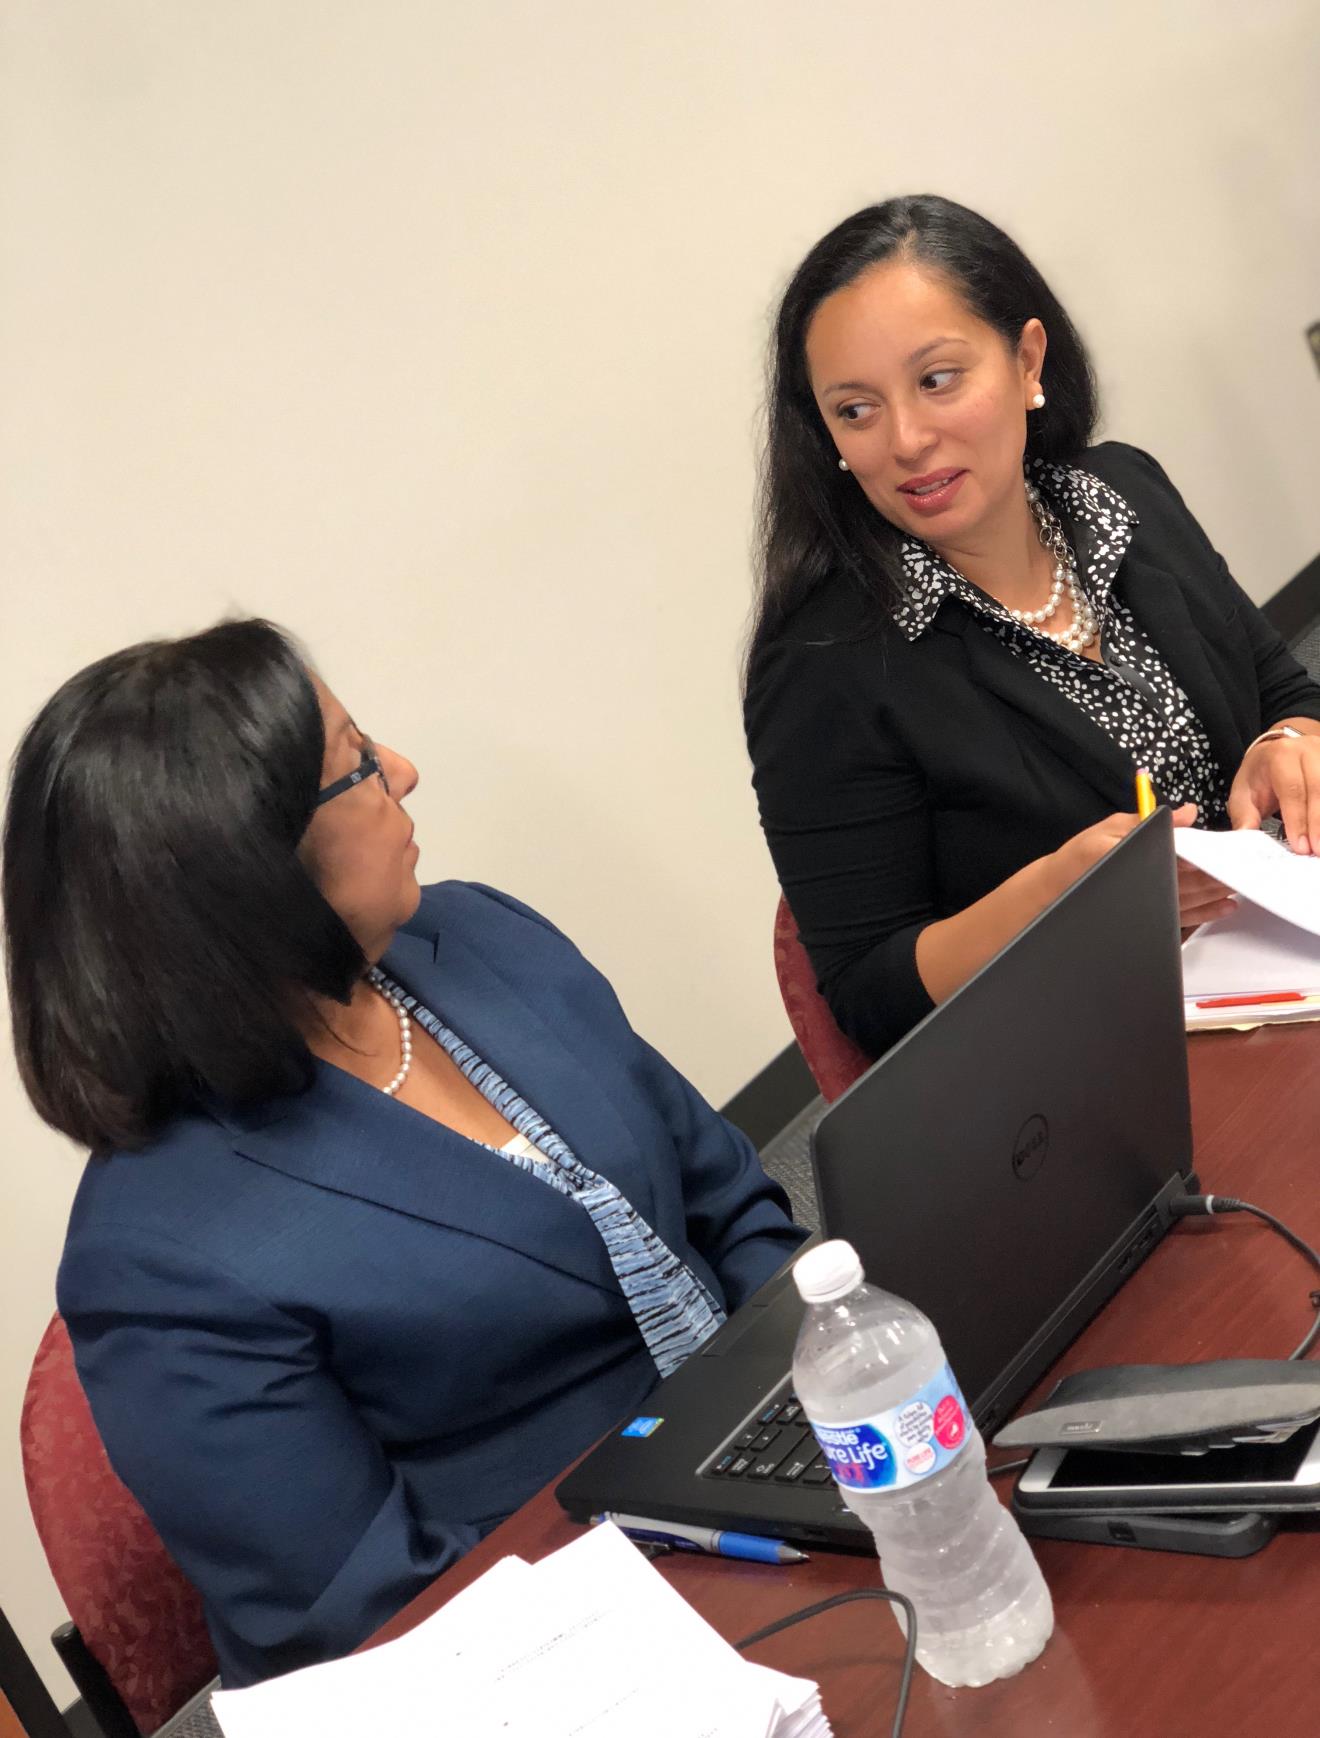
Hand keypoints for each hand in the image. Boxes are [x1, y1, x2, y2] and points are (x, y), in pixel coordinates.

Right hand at [1052, 803, 1235, 928]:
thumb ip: (1150, 820)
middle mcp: (1140, 883)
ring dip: (1214, 893)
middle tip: (1240, 866)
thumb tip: (1187, 813)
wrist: (1055, 891)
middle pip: (1188, 879)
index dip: (1203, 853)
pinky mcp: (1146, 916)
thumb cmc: (1080, 858)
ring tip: (1237, 884)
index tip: (1225, 848)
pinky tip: (1221, 907)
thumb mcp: (1110, 827)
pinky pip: (1181, 916)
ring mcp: (1145, 904)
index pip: (1176, 854)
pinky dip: (1204, 912)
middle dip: (1215, 874)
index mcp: (1133, 856)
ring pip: (1189, 899)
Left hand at [1227, 731, 1319, 853]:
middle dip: (1318, 823)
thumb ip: (1245, 817)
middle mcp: (1307, 751)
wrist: (1275, 751)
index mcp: (1280, 755)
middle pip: (1318, 788)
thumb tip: (1245, 839)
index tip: (1301, 846)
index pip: (1292, 789)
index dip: (1298, 820)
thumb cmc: (1259, 776)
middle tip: (1317, 851)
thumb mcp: (1243, 794)